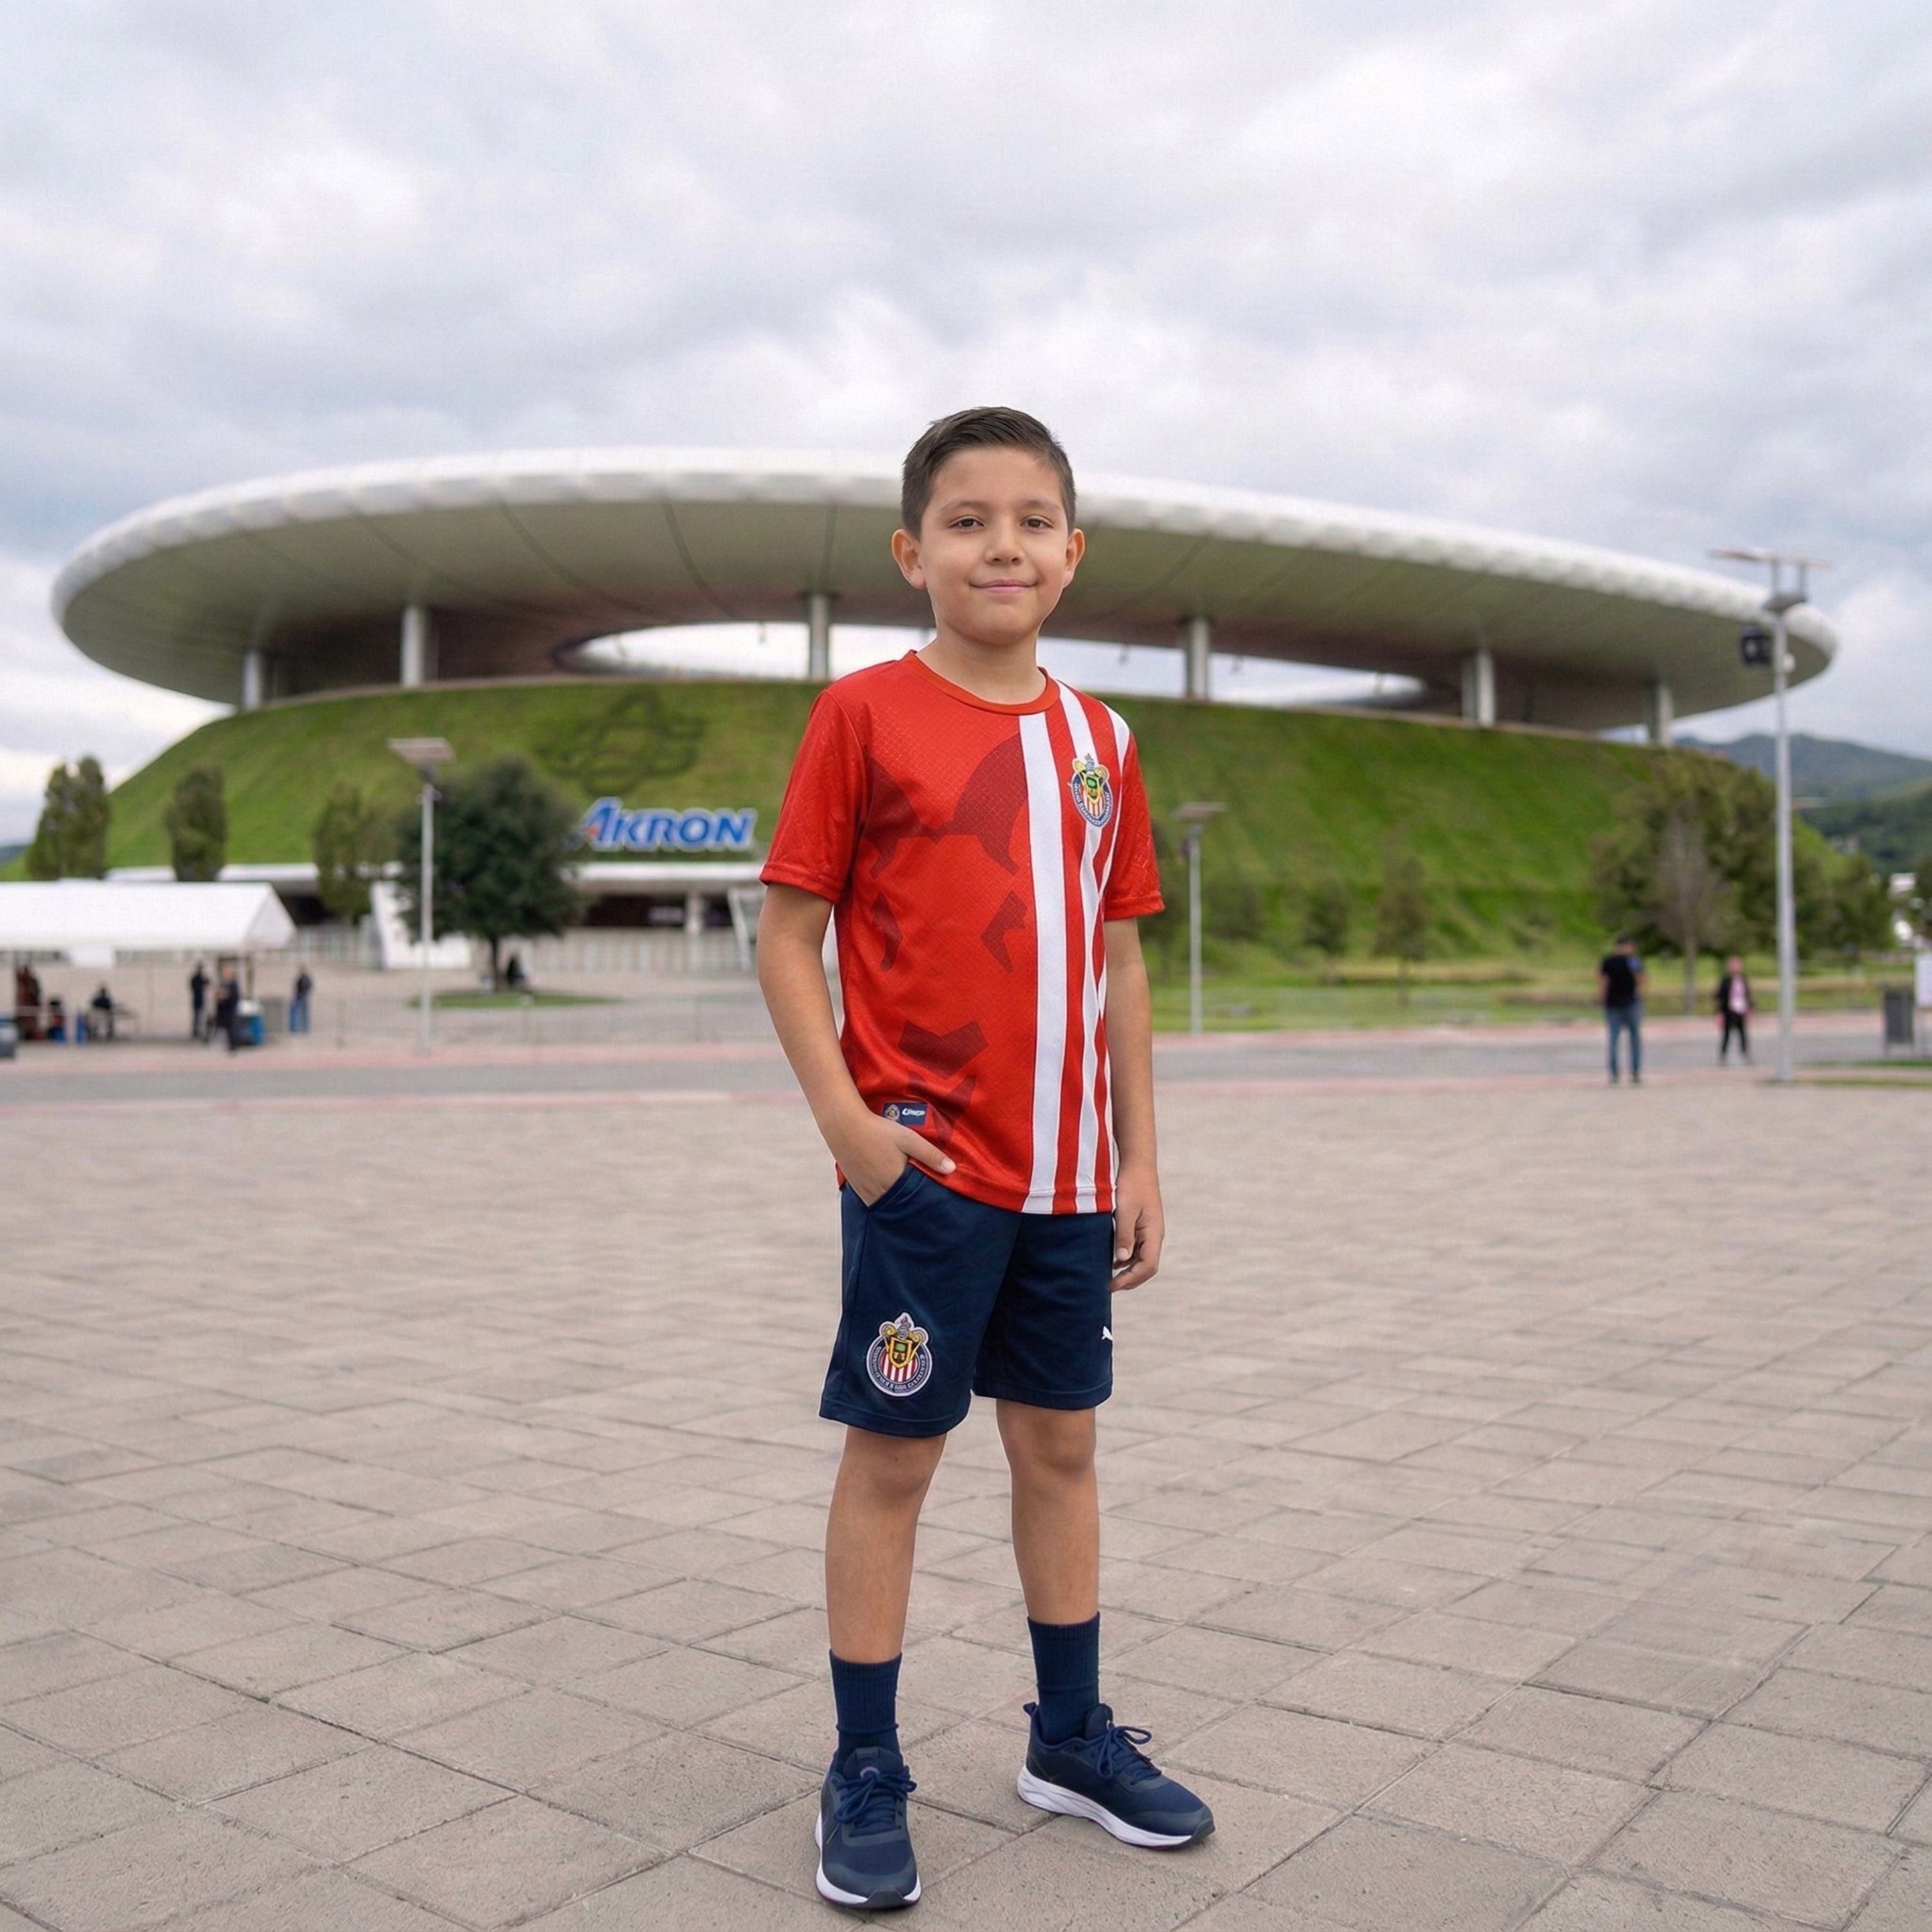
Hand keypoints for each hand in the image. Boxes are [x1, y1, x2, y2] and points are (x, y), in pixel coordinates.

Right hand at [832, 1111, 954, 1206]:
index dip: (926, 1202)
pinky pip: (874, 1200)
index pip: (916, 1201)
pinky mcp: (857, 1188)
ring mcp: (866, 1192)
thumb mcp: (908, 1139)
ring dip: (898, 1203)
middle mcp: (880, 1192)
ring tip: (909, 1198)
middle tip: (925, 1203)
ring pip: (887, 1205)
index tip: (937, 1204)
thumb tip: (952, 1169)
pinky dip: (884, 1199)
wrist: (844, 1126)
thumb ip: (930, 1154)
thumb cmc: (879, 1131)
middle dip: (913, 1205)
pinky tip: (890, 1191)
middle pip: (901, 1206)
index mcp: (895, 1182)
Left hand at [1110, 1162, 1163, 1291]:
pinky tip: (1113, 1261)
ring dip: (1128, 1270)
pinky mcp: (1143, 1226)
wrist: (1138, 1164)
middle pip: (1146, 1267)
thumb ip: (1124, 1236)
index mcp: (1154, 1233)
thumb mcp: (1124, 1210)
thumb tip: (1122, 1260)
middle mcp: (1155, 1235)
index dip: (1131, 1279)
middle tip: (1109, 1286)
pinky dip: (1127, 1259)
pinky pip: (1138, 1249)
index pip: (1148, 1266)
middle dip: (1130, 1279)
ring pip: (1142, 1259)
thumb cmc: (1131, 1185)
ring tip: (1109, 1277)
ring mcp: (1150, 1231)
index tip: (1112, 1285)